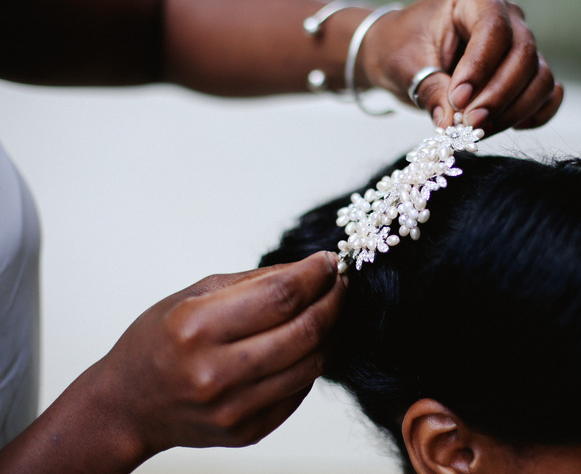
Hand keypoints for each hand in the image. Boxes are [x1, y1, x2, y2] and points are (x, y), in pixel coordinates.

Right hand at [100, 251, 344, 455]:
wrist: (128, 406)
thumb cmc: (158, 342)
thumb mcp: (193, 295)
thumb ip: (255, 281)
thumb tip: (310, 270)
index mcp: (196, 327)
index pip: (280, 295)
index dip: (315, 274)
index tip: (329, 261)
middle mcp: (215, 372)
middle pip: (304, 330)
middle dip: (333, 300)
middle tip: (338, 283)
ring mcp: (233, 408)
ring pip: (312, 363)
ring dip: (329, 331)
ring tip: (326, 311)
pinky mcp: (247, 431)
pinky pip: (300, 391)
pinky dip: (310, 362)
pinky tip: (303, 345)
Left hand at [361, 0, 563, 135]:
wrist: (400, 53)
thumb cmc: (401, 48)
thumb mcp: (406, 66)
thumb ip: (431, 91)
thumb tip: (451, 125)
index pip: (493, 29)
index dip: (481, 67)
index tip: (459, 100)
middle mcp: (507, 16)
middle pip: (524, 55)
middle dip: (498, 96)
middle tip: (470, 123)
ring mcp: (520, 44)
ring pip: (540, 78)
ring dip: (514, 111)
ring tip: (477, 130)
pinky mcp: (526, 73)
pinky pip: (546, 94)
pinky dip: (533, 114)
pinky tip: (506, 126)